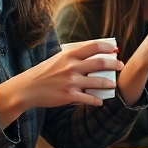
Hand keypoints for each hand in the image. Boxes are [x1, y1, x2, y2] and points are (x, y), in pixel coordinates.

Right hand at [0, 40, 122, 126]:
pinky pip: (89, 98)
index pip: (93, 46)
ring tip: (113, 84)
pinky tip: (100, 101)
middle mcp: (71, 66)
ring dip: (109, 83)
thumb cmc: (43, 73)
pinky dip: (97, 100)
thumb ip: (73, 57)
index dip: (106, 47)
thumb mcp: (57, 59)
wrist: (27, 89)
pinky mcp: (69, 96)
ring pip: (98, 81)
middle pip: (100, 63)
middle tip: (120, 65)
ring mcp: (71, 81)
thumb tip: (92, 55)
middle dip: (114, 64)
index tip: (115, 49)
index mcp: (68, 55)